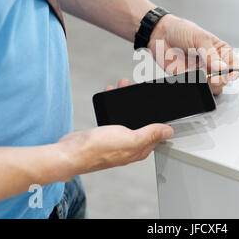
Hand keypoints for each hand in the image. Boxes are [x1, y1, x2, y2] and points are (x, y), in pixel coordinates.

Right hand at [57, 79, 172, 174]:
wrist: (70, 152)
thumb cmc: (97, 149)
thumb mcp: (130, 139)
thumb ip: (150, 134)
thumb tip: (168, 131)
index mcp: (139, 149)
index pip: (157, 134)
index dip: (160, 120)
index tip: (162, 105)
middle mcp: (129, 145)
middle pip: (142, 122)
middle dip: (142, 105)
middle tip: (139, 89)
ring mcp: (116, 139)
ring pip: (127, 116)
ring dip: (126, 101)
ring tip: (123, 86)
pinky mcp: (105, 134)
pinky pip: (113, 116)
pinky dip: (113, 104)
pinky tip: (110, 95)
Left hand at [148, 15, 238, 94]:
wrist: (161, 35)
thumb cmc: (182, 30)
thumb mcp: (199, 37)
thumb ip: (210, 53)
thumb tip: (221, 67)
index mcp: (220, 51)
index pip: (234, 66)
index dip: (233, 72)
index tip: (228, 74)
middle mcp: (213, 64)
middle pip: (225, 80)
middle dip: (219, 79)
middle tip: (212, 73)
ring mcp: (202, 73)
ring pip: (213, 87)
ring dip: (208, 83)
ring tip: (200, 73)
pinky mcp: (190, 79)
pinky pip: (197, 87)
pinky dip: (195, 84)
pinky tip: (190, 74)